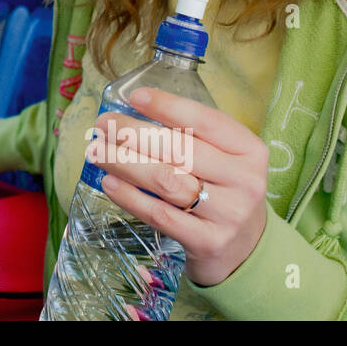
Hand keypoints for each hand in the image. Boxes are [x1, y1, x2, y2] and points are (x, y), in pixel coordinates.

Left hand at [83, 86, 268, 289]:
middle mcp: (244, 180)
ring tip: (97, 151)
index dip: (168, 106)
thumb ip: (192, 137)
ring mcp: (228, 214)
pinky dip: (129, 196)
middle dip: (134, 134)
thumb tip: (133, 113)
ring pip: (166, 180)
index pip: (206, 121)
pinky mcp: (208, 241)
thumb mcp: (224, 159)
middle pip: (180, 150)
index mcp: (249, 150)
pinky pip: (160, 214)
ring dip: (125, 163)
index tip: (134, 97)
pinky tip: (109, 182)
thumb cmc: (222, 190)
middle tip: (103, 124)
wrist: (244, 248)